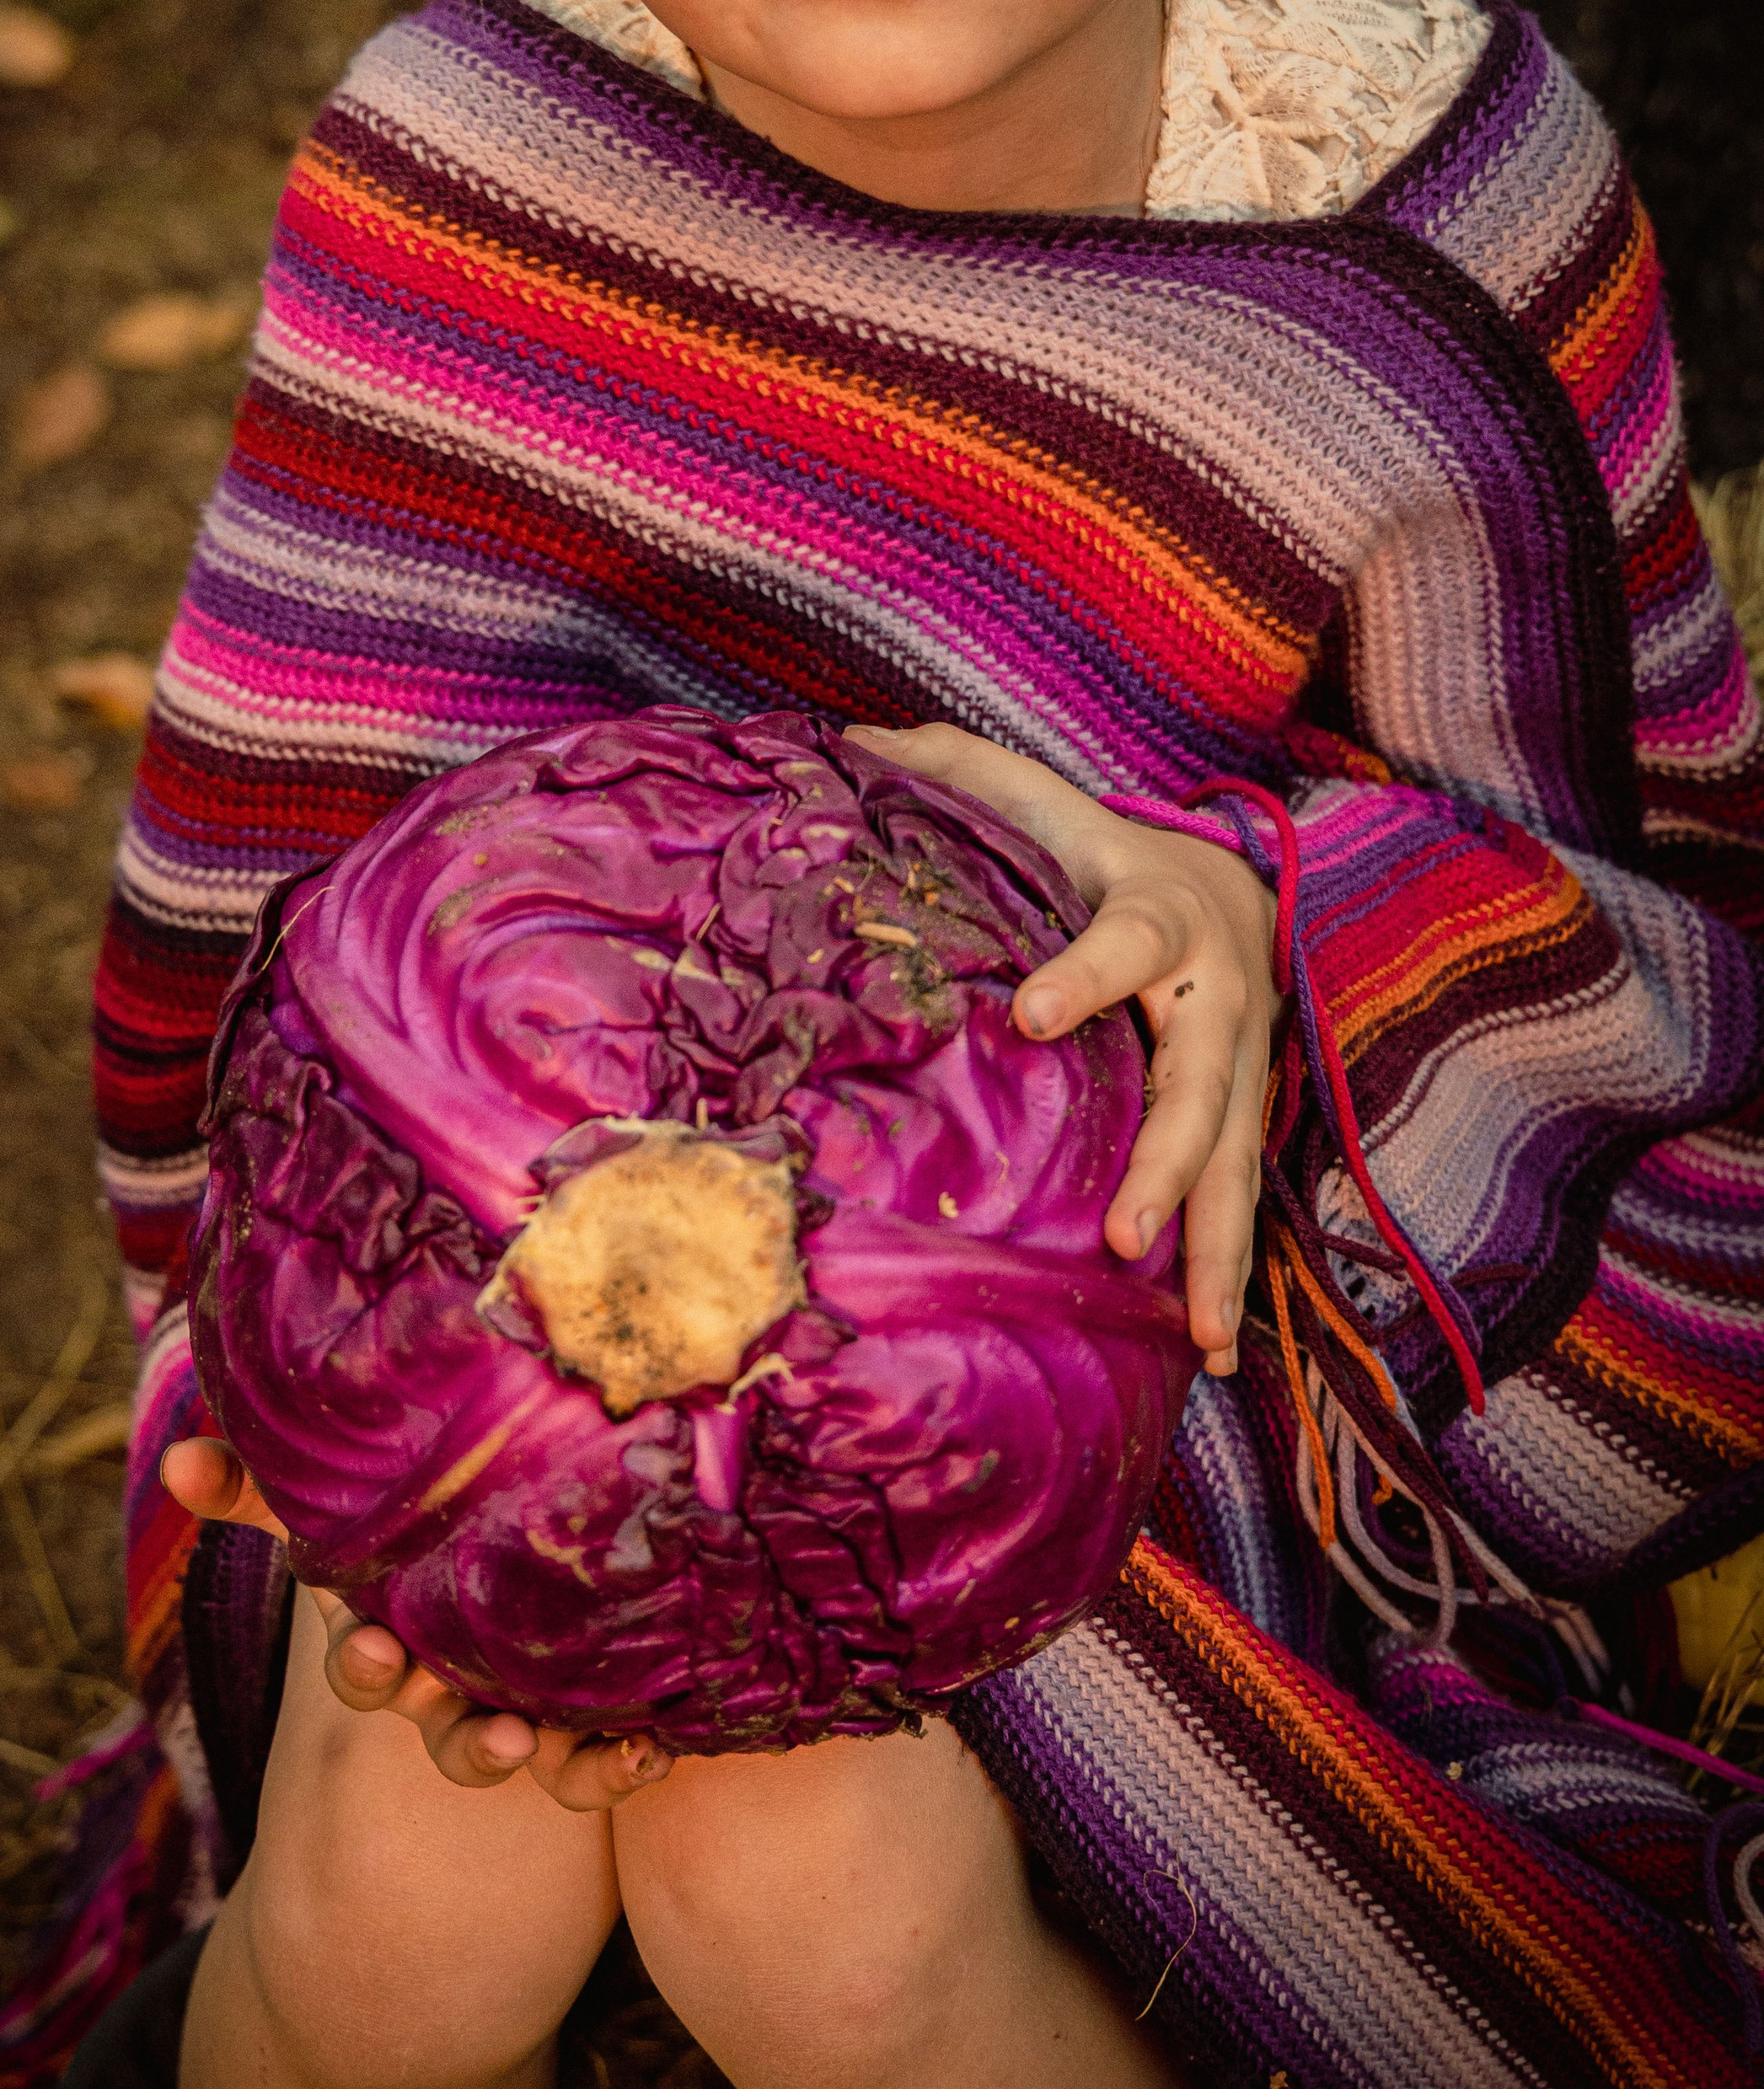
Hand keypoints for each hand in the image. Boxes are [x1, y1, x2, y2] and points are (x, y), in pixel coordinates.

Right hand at [159, 1436, 672, 1807]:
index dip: (365, 1665)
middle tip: (474, 1714)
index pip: (362, 1660)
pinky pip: (589, 1771)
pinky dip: (612, 1769)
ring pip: (501, 1750)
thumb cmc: (413, 1540)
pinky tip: (648, 1754)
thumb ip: (262, 1485)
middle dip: (443, 1720)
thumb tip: (175, 1460)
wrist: (513, 1603)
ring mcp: (510, 1706)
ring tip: (533, 1739)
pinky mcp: (580, 1728)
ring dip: (510, 1750)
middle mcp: (446, 1680)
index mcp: (392, 1628)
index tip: (378, 1648)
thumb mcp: (342, 1511)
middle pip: (431, 1718)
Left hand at [848, 724, 1280, 1374]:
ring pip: (1234, 1162)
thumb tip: (848, 741)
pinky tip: (1208, 1347)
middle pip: (1197, 1086)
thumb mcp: (1044, 800)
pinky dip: (1225, 1271)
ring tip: (1197, 1334)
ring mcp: (1239, 1068)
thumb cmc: (1108, 852)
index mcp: (1156, 915)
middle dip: (1167, 1163)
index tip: (1030, 1015)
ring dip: (1213, 1248)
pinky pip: (1235, 1198)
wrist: (1240, 888)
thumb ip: (955, 773)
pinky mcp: (1239, 1118)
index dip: (1082, 976)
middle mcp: (1212, 1000)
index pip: (1121, 944)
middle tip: (1124, 1234)